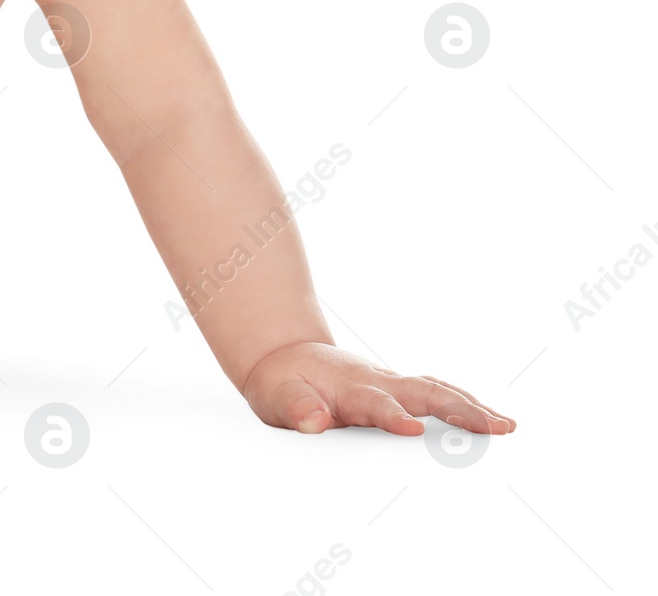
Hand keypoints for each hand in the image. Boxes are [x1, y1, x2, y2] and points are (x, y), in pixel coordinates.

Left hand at [240, 341, 516, 436]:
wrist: (286, 356)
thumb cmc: (284, 382)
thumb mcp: (278, 396)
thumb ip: (297, 408)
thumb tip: (314, 422)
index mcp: (349, 388)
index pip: (376, 404)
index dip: (393, 416)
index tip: (413, 430)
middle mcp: (377, 382)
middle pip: (422, 392)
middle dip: (458, 409)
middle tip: (495, 428)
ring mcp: (391, 383)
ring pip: (437, 390)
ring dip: (471, 406)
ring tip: (507, 427)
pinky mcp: (399, 389)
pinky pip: (436, 392)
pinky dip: (464, 403)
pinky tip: (490, 420)